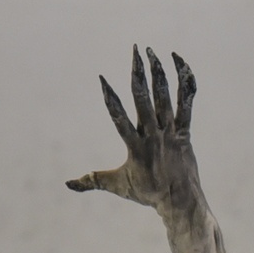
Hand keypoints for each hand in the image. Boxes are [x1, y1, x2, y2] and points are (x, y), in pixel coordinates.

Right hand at [67, 47, 206, 223]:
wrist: (180, 202)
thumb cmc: (148, 193)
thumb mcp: (118, 186)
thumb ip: (92, 180)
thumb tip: (67, 183)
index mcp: (135, 148)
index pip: (119, 118)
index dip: (110, 98)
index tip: (102, 79)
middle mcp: (153, 136)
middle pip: (143, 100)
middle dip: (139, 73)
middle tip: (135, 50)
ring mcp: (170, 133)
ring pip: (164, 98)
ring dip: (158, 73)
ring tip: (150, 52)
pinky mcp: (184, 131)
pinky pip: (186, 103)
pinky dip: (184, 83)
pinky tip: (178, 62)